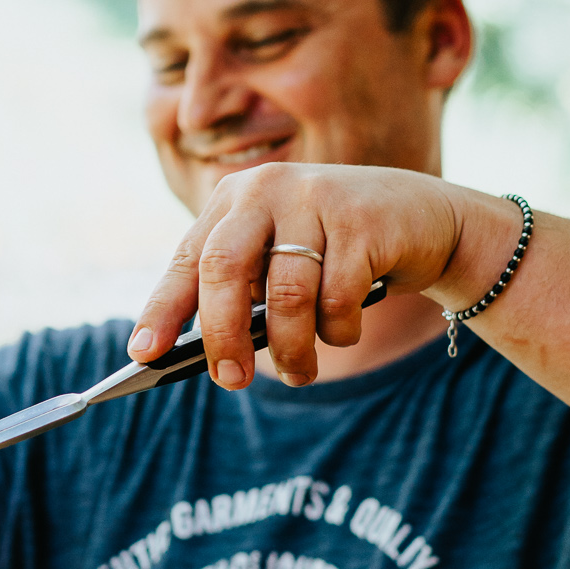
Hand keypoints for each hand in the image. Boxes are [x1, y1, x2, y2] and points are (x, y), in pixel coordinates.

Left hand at [128, 163, 464, 388]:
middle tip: (230, 380)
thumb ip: (245, 292)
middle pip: (224, 269)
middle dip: (222, 335)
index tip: (143, 353)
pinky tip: (344, 330)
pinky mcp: (361, 220)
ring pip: (285, 294)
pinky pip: (336, 299)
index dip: (163, 308)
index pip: (187, 258)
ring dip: (291, 349)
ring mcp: (314, 198)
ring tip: (302, 373)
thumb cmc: (338, 252)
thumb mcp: (282, 260)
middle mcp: (266, 188)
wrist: (426, 220)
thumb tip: (211, 358)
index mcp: (234, 198)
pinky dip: (337, 332)